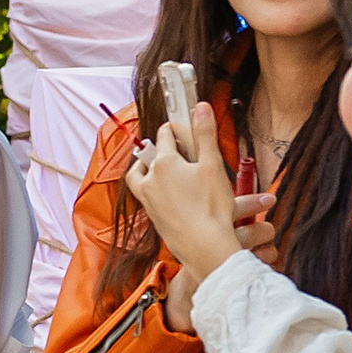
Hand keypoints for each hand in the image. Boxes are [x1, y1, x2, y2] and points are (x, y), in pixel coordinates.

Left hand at [129, 101, 252, 293]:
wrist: (204, 246)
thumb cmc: (211, 207)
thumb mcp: (213, 164)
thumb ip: (205, 134)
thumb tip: (200, 106)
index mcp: (164, 163)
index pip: (164, 135)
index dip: (174, 127)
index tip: (181, 125)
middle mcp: (150, 180)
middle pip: (147, 156)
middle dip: (156, 148)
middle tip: (169, 147)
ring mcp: (148, 201)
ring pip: (138, 178)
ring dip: (145, 169)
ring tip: (160, 168)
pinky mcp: (152, 218)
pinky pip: (145, 197)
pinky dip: (152, 189)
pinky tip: (167, 194)